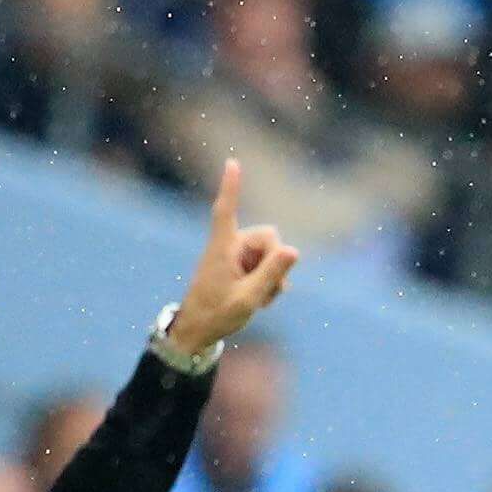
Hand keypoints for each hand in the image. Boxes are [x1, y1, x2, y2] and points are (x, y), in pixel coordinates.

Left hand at [172, 158, 298, 355]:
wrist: (197, 330)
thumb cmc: (217, 314)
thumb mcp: (249, 298)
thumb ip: (272, 274)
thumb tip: (293, 250)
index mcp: (223, 248)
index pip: (226, 211)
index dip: (232, 187)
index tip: (232, 162)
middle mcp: (230, 246)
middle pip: (268, 237)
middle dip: (275, 261)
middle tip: (268, 290)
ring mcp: (236, 255)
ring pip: (271, 253)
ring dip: (272, 276)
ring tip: (259, 298)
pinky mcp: (240, 265)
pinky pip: (266, 265)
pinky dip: (268, 281)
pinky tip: (259, 298)